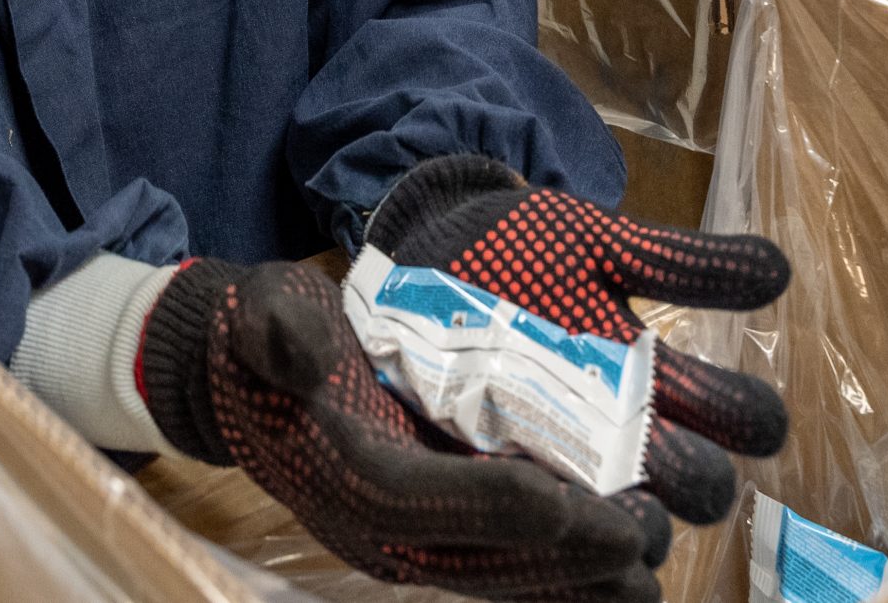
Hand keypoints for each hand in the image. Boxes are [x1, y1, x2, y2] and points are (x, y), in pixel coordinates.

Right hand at [139, 258, 672, 602]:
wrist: (241, 376)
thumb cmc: (265, 337)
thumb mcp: (264, 311)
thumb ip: (281, 331)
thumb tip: (305, 354)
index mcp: (342, 469)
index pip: (421, 499)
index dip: (494, 504)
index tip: (566, 502)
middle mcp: (375, 523)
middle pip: (476, 550)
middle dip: (558, 554)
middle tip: (638, 544)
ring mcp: (405, 535)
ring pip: (497, 569)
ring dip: (570, 578)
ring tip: (645, 577)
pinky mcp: (429, 531)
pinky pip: (498, 563)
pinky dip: (554, 576)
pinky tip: (612, 580)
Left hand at [365, 155, 791, 524]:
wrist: (425, 250)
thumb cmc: (520, 247)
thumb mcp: (597, 244)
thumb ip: (680, 263)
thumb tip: (782, 271)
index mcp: (658, 379)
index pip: (739, 419)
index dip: (751, 420)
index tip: (754, 417)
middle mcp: (623, 435)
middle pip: (697, 485)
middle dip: (698, 482)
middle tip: (685, 477)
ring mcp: (561, 462)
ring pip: (624, 524)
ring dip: (628, 526)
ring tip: (612, 518)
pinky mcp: (492, 479)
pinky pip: (534, 533)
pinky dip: (556, 551)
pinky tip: (552, 530)